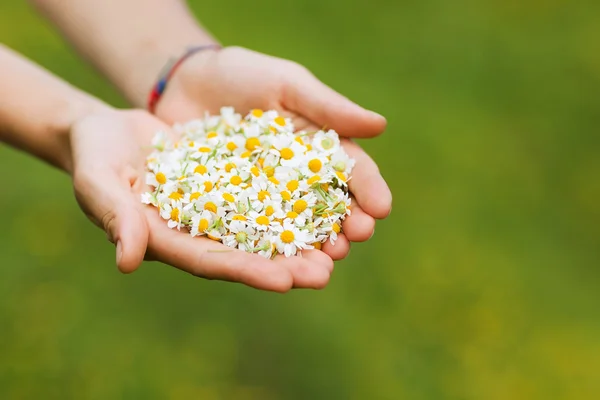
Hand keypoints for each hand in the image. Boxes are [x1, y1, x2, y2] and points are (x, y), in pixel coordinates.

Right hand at [70, 108, 333, 291]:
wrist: (109, 131)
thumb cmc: (95, 156)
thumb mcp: (100, 182)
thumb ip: (115, 217)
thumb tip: (128, 262)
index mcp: (169, 239)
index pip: (212, 261)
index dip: (248, 271)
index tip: (284, 281)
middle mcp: (199, 229)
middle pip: (247, 252)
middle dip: (285, 264)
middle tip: (325, 274)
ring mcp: (216, 206)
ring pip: (263, 225)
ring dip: (299, 236)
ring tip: (339, 245)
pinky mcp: (228, 180)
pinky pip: (264, 191)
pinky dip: (292, 197)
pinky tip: (324, 199)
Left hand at [156, 46, 392, 259]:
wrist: (182, 83)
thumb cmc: (240, 75)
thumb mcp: (286, 84)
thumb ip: (328, 107)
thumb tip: (380, 125)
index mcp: (318, 146)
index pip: (351, 169)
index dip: (368, 189)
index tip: (381, 208)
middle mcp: (298, 178)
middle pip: (329, 207)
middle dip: (346, 226)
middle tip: (355, 240)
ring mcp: (266, 197)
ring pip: (296, 228)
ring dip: (314, 249)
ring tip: (325, 265)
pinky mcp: (231, 209)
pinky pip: (252, 233)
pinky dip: (268, 252)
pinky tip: (280, 267)